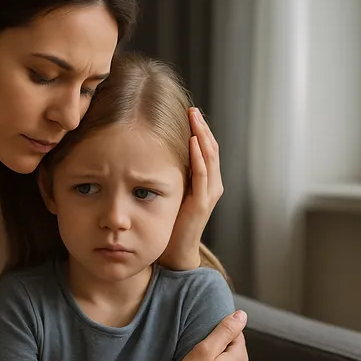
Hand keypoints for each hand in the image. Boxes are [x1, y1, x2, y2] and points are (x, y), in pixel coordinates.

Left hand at [158, 107, 223, 270]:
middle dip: (202, 126)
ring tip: (194, 117)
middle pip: (211, 148)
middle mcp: (211, 184)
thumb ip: (166, 172)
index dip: (199, 129)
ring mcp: (208, 193)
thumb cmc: (166, 221)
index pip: (205, 148)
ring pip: (210, 157)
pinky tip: (193, 141)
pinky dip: (199, 156)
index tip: (188, 111)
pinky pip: (202, 175)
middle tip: (191, 108)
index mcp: (204, 181)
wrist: (173, 252)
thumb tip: (149, 149)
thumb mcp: (168, 189)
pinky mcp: (201, 203)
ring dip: (202, 135)